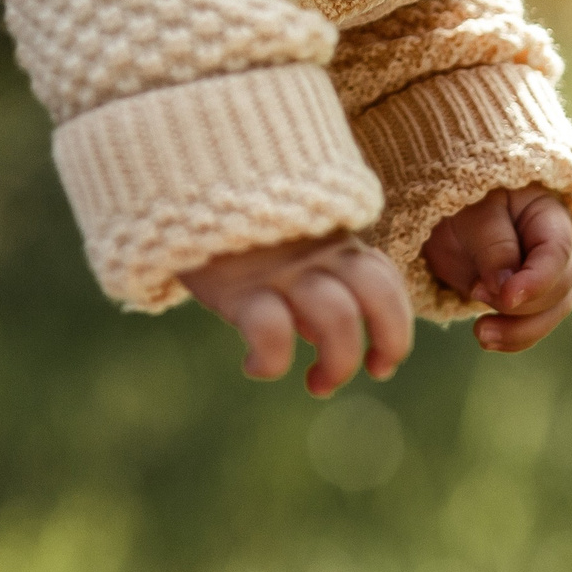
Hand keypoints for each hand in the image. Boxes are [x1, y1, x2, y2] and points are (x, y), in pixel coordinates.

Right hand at [181, 233, 415, 398]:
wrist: (174, 187)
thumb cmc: (233, 229)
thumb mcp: (284, 244)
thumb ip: (311, 277)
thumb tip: (319, 337)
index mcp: (333, 243)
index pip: (386, 281)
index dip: (397, 327)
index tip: (381, 364)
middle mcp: (315, 253)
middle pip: (378, 294)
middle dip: (390, 341)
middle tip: (372, 372)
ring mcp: (279, 269)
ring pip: (337, 318)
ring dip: (339, 364)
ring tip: (317, 384)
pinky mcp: (238, 287)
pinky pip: (271, 332)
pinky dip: (271, 362)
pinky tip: (254, 366)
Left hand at [422, 187, 571, 352]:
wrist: (443, 225)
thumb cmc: (461, 207)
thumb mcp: (472, 217)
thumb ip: (493, 247)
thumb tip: (507, 291)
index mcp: (548, 216)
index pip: (557, 254)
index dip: (537, 281)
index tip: (507, 297)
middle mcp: (556, 249)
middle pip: (560, 289)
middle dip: (520, 304)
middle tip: (475, 292)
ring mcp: (547, 278)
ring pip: (551, 315)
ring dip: (518, 331)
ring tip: (480, 332)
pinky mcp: (530, 302)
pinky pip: (532, 328)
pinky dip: (511, 339)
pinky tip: (486, 339)